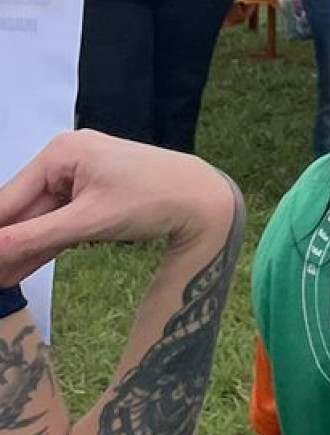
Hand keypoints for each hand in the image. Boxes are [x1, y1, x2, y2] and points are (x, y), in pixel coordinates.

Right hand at [0, 132, 241, 285]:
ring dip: (20, 250)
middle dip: (6, 245)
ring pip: (40, 219)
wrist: (205, 199)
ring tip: (1, 280)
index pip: (8, 200)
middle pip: (22, 210)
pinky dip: (44, 245)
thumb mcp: (88, 221)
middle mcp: (66, 159)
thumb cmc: (153, 199)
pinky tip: (19, 270)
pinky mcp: (93, 194)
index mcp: (61, 154)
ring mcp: (80, 176)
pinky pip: (60, 221)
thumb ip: (34, 237)